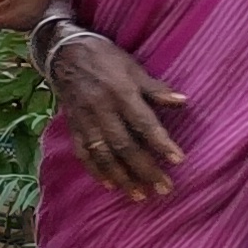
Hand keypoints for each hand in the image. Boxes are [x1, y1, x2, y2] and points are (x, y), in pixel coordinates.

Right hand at [50, 30, 188, 201]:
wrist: (63, 52)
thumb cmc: (105, 58)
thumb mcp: (133, 67)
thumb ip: (156, 88)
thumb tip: (183, 101)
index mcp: (120, 93)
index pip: (144, 123)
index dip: (161, 143)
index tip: (178, 161)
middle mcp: (102, 109)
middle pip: (124, 145)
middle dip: (145, 169)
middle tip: (164, 188)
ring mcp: (85, 120)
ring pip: (103, 154)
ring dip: (122, 177)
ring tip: (139, 195)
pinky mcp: (73, 126)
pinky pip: (83, 153)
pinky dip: (95, 170)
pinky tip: (110, 185)